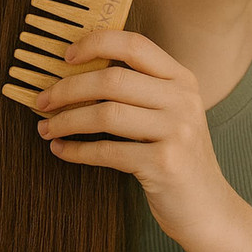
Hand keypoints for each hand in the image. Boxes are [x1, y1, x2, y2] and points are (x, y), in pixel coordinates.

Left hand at [34, 29, 234, 242]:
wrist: (208, 206)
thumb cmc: (178, 154)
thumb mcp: (171, 112)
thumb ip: (141, 89)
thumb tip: (80, 71)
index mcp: (182, 78)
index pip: (135, 45)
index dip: (96, 44)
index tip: (66, 56)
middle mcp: (182, 99)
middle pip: (112, 80)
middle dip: (68, 89)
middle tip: (42, 100)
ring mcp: (176, 131)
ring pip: (106, 114)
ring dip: (66, 120)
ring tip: (46, 127)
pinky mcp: (164, 164)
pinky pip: (107, 151)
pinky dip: (76, 150)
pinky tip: (61, 150)